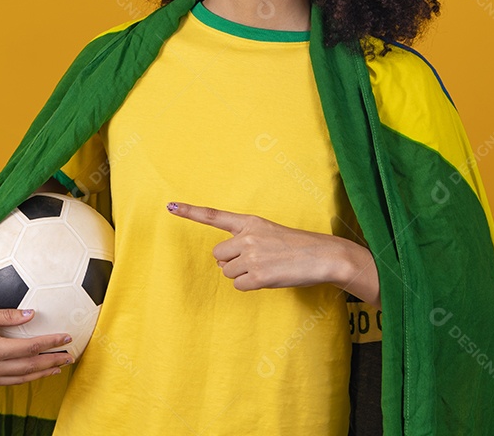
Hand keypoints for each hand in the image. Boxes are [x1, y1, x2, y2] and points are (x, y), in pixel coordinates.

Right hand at [0, 304, 72, 387]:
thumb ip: (6, 315)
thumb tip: (32, 313)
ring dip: (42, 373)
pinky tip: (33, 372)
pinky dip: (24, 378)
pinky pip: (7, 382)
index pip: (29, 348)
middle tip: (70, 356)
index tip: (67, 338)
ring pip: (20, 379)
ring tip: (58, 367)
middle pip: (29, 367)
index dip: (50, 343)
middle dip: (52, 362)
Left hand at [166, 201, 379, 306]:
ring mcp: (251, 256)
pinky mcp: (256, 276)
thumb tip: (224, 262)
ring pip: (227, 273)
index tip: (171, 207)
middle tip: (254, 262)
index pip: (214, 216)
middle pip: (218, 256)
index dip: (190, 212)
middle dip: (230, 262)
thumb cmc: (297, 246)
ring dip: (242, 275)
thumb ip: (246, 240)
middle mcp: (246, 236)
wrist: (322, 256)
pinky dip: (249, 286)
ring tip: (266, 268)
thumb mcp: (269, 233)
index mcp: (249, 222)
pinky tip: (268, 278)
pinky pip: (238, 286)